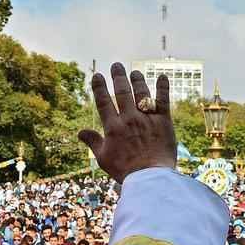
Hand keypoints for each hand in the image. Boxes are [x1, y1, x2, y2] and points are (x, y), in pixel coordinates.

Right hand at [78, 64, 176, 183]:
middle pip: (122, 92)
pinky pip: (163, 101)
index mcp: (113, 127)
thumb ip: (93, 142)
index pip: (103, 102)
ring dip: (137, 80)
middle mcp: (129, 119)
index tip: (97, 75)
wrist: (150, 178)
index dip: (99, 87)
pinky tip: (162, 76)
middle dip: (118, 77)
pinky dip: (163, 88)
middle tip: (116, 65)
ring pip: (141, 93)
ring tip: (134, 72)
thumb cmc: (125, 171)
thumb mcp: (104, 158)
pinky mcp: (164, 122)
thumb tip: (80, 132)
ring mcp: (147, 119)